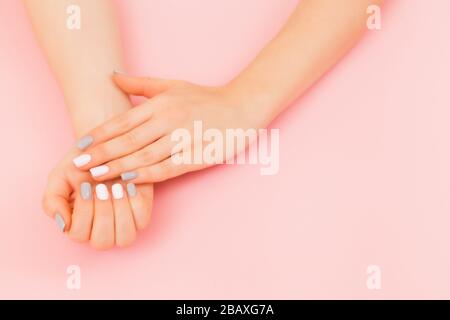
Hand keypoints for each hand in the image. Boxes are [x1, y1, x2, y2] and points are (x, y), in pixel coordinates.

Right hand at [43, 148, 152, 248]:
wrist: (109, 148)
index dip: (83, 211)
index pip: (79, 235)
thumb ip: (53, 200)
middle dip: (102, 213)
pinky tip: (130, 185)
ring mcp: (123, 225)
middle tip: (102, 187)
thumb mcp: (60, 177)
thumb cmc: (82, 164)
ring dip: (120, 213)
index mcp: (78, 225)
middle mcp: (101, 230)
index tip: (86, 186)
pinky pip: (142, 221)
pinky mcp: (141, 214)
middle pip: (102, 242)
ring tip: (117, 188)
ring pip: (125, 238)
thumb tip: (63, 225)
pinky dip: (136, 204)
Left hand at [71, 73, 262, 182]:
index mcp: (162, 104)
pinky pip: (168, 168)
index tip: (81, 145)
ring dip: (119, 168)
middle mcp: (170, 120)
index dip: (100, 134)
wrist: (242, 107)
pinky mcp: (197, 157)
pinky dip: (148, 176)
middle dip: (101, 154)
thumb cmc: (206, 97)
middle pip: (129, 141)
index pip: (124, 121)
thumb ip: (141, 84)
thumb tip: (112, 76)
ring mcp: (184, 140)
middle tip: (78, 165)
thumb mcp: (173, 85)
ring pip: (145, 157)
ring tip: (96, 177)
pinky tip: (131, 181)